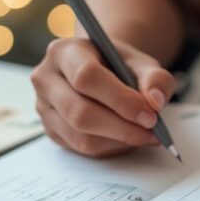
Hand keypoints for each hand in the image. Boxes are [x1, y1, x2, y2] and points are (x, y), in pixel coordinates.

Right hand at [31, 38, 175, 156]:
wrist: (101, 71)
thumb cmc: (118, 65)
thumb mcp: (141, 63)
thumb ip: (154, 78)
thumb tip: (154, 102)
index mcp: (63, 51)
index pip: (86, 77)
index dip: (120, 99)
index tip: (150, 115)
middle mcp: (46, 79)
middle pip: (80, 113)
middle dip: (122, 127)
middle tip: (152, 131)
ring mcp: (44, 108)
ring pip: (81, 136)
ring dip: (119, 141)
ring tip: (146, 135)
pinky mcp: (52, 130)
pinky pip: (82, 149)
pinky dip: (111, 147)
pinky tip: (128, 138)